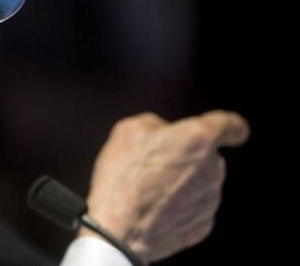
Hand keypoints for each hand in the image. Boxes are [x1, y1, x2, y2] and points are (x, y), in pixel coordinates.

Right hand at [83, 110, 248, 262]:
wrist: (119, 230)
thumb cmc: (122, 176)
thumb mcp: (128, 130)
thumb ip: (156, 124)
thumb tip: (164, 133)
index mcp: (198, 138)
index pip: (232, 126)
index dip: (233, 127)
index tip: (233, 131)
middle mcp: (213, 168)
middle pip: (208, 156)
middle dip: (187, 156)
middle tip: (154, 164)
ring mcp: (210, 199)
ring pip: (201, 182)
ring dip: (182, 181)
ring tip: (148, 190)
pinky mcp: (203, 225)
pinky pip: (194, 207)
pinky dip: (179, 205)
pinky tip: (154, 209)